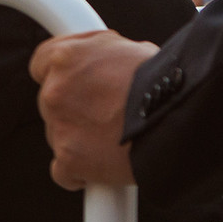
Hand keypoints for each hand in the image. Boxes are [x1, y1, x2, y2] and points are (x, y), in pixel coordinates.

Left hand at [30, 31, 155, 190]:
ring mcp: (59, 127)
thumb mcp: (127, 48)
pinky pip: (63, 172)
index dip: (60, 76)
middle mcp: (54, 91)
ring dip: (80, 139)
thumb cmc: (164, 80)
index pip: (41, 65)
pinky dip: (81, 174)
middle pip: (51, 103)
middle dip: (74, 109)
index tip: (74, 84)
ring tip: (117, 138)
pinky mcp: (68, 160)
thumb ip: (99, 54)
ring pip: (58, 136)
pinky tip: (104, 166)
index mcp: (65, 58)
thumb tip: (95, 59)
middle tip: (107, 114)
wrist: (181, 117)